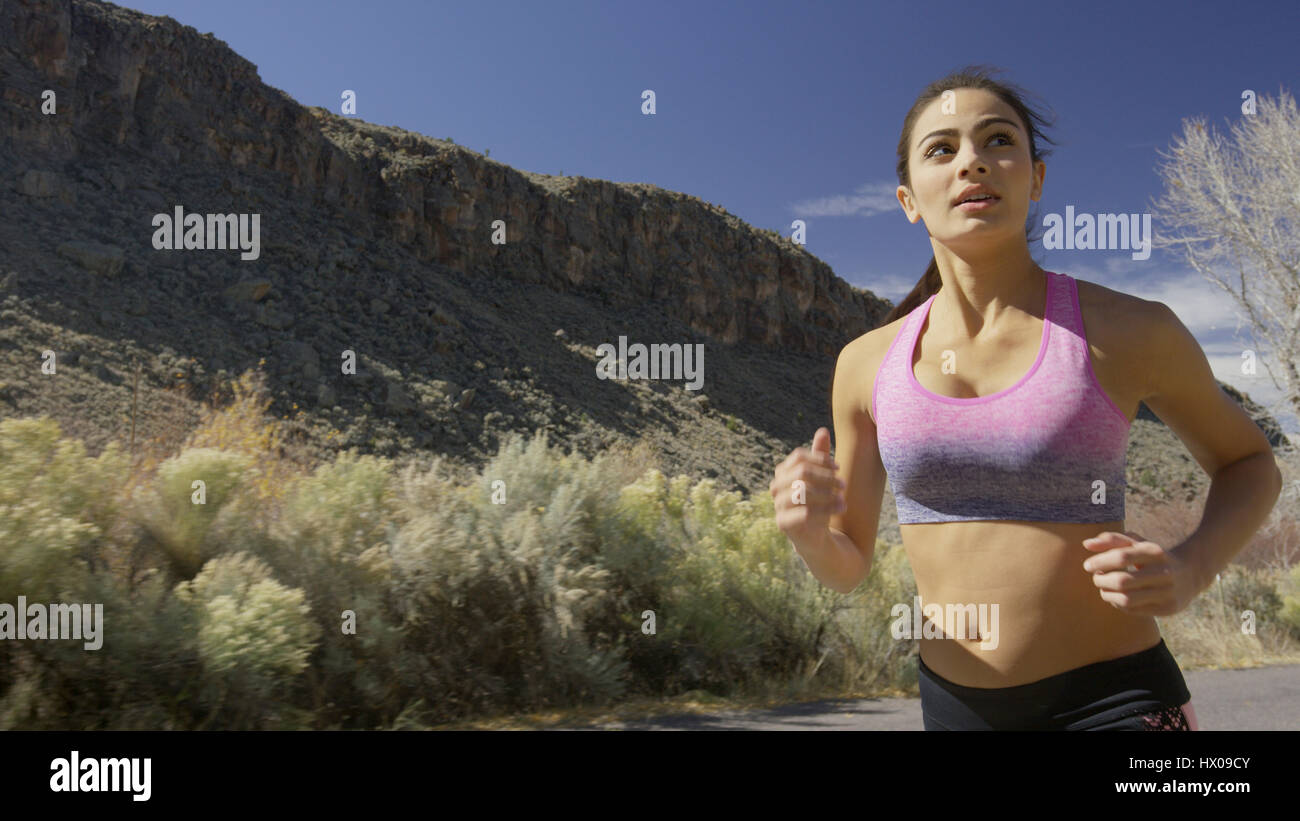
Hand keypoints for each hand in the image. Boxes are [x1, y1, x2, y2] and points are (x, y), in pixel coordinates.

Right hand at [771, 427, 844, 543]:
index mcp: (783, 472)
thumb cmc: (818, 503)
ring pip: (802, 492)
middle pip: (801, 472)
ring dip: (828, 494)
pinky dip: (826, 510)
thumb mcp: (821, 479)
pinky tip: (840, 508)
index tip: (838, 468)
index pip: (799, 457)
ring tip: (843, 499)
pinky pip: (804, 513)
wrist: (814, 536)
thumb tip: (822, 430)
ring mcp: (777, 505)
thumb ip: (820, 457)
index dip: (820, 459)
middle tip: (844, 484)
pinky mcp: (783, 524)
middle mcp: (776, 487)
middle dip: (826, 477)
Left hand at [1081, 531, 1198, 616]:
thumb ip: (1112, 540)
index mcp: (1155, 552)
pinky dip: (1118, 604)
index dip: (1100, 562)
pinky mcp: (1168, 608)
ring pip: (1127, 599)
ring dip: (1107, 595)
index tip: (1087, 566)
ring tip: (1103, 589)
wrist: (1192, 573)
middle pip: (1122, 581)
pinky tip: (1117, 597)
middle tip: (1096, 578)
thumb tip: (1086, 544)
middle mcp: (1164, 572)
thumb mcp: (1137, 543)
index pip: (1122, 557)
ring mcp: (1168, 592)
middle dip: (1101, 580)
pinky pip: (1134, 610)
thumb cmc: (1154, 556)